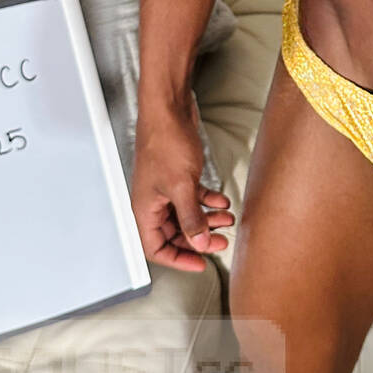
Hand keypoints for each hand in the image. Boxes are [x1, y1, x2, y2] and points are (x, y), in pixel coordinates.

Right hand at [131, 93, 234, 271]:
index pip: (156, 248)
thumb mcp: (182, 186)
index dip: (178, 259)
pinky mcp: (178, 174)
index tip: (200, 263)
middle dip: (199, 238)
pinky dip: (208, 200)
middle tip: (221, 242)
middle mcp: (154, 201)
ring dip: (208, 219)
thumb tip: (200, 243)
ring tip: (227, 219)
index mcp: (145, 209)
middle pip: (175, 233)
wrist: (169, 109)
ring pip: (187, 213)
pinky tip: (222, 200)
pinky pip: (194, 196)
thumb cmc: (165, 141)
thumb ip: (191, 218)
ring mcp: (166, 187)